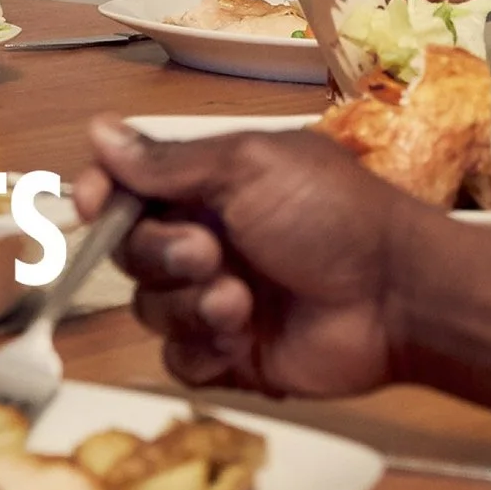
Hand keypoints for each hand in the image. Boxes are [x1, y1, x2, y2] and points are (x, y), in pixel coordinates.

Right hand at [75, 118, 418, 398]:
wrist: (396, 296)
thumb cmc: (331, 213)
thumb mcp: (249, 167)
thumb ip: (169, 160)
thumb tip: (99, 129)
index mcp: (207, 185)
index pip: (126, 186)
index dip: (102, 195)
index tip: (94, 204)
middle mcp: (204, 238)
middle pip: (130, 250)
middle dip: (160, 252)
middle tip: (208, 252)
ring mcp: (214, 300)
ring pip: (150, 308)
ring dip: (189, 304)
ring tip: (241, 300)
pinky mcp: (229, 357)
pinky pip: (178, 361)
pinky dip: (201, 349)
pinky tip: (238, 338)